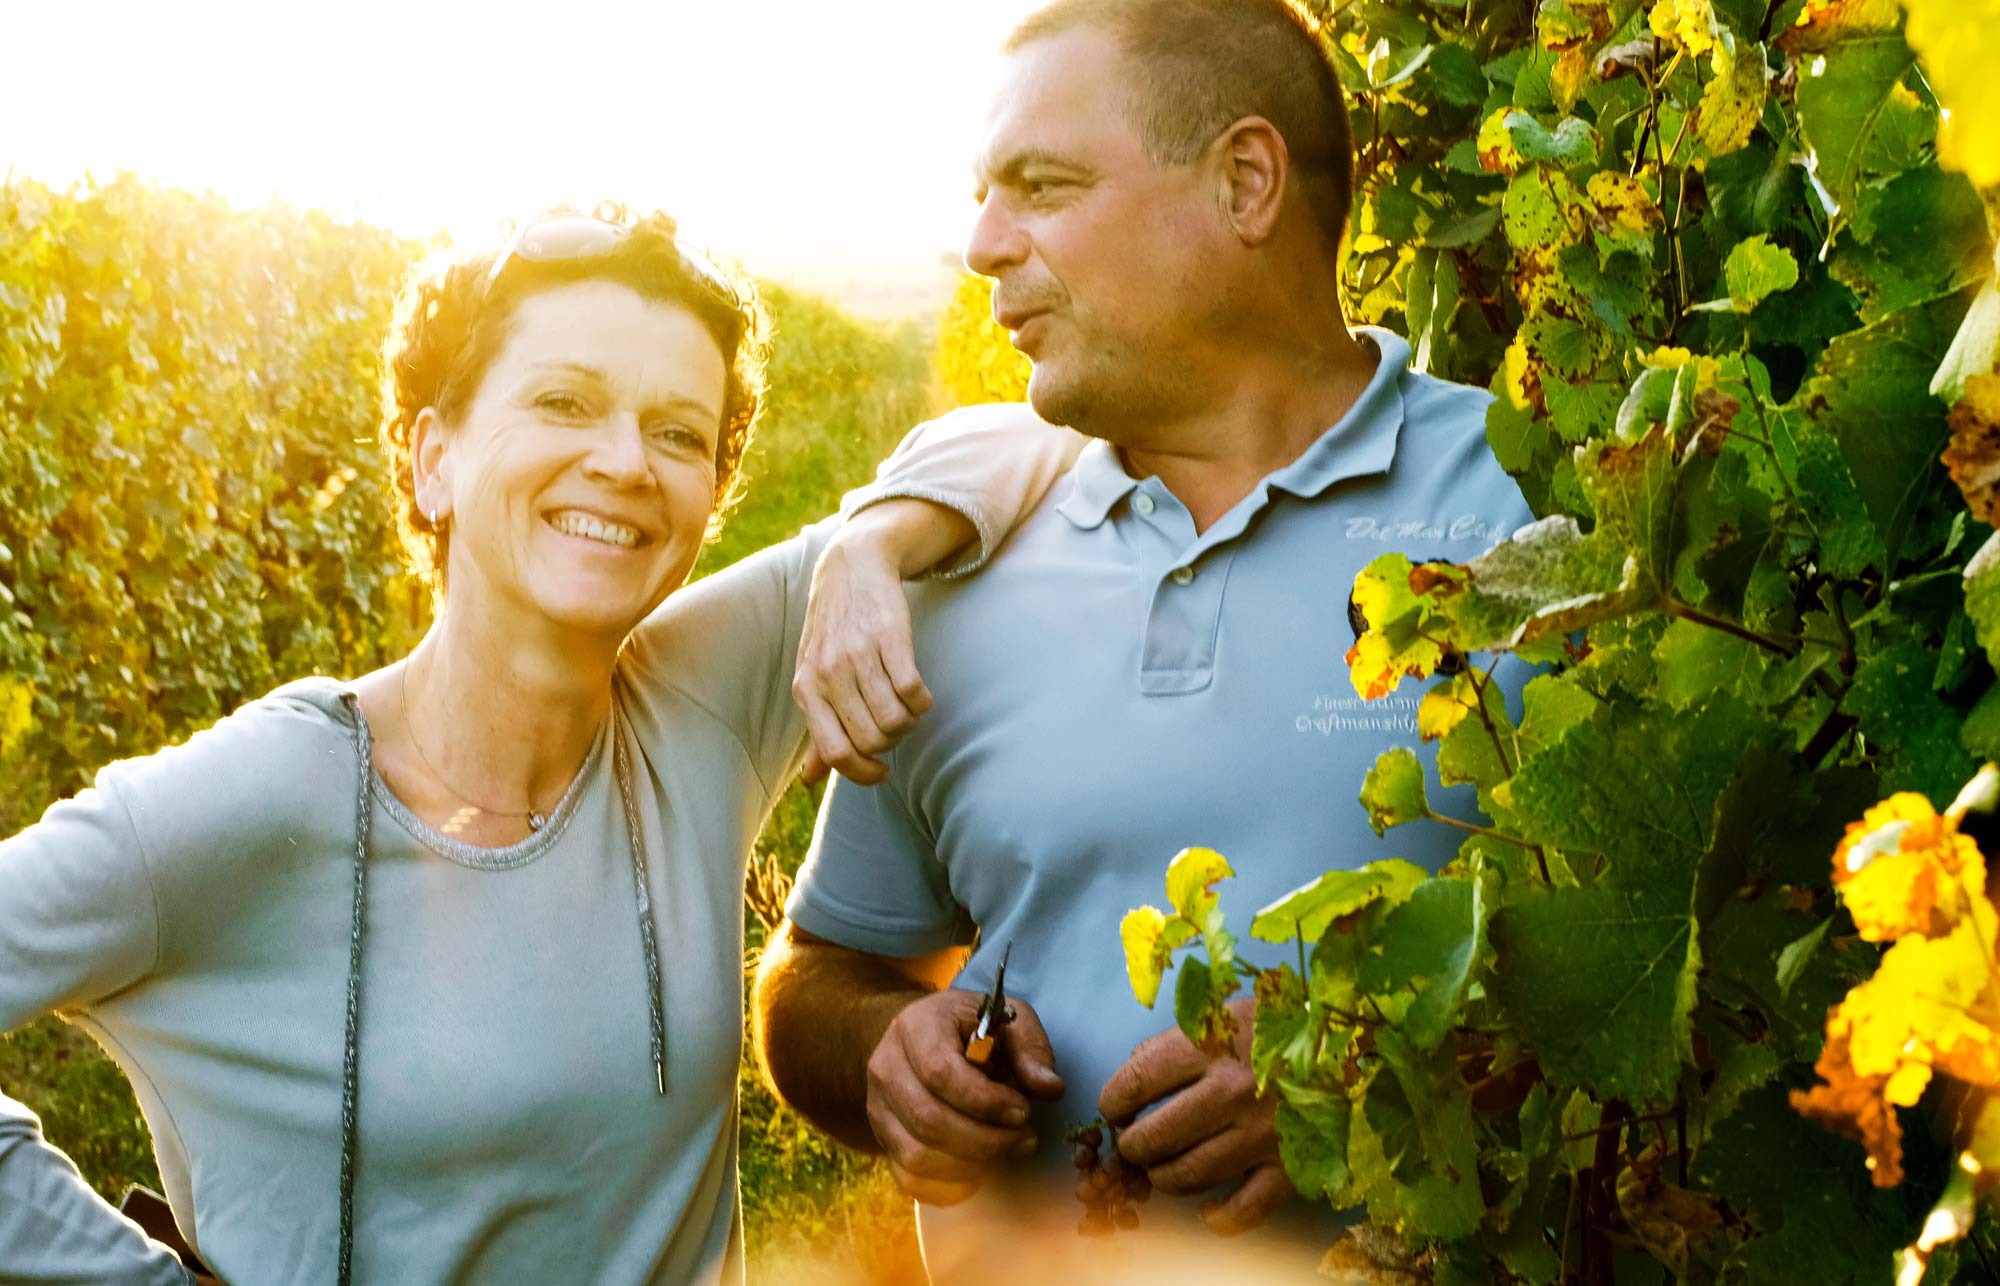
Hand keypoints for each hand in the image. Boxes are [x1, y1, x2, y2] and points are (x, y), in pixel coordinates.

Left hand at [793, 522, 934, 785]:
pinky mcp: (890, 637)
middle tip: (895, 727)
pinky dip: (922, 702)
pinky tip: (918, 694)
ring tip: (907, 710)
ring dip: (909, 723)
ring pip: (895, 720)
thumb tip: (809, 780)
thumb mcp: (813, 676)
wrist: (851, 567)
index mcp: (806, 689)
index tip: (882, 772)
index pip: (836, 752)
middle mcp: (829, 674)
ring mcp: (859, 655)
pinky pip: (913, 692)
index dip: (864, 773)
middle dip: (891, 744)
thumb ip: (816, 729)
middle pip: (872, 741)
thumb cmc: (833, 631)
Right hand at [867, 988, 1066, 1204]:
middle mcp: (886, 1067)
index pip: (941, 1074)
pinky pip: (909, 1179)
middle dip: (985, 1140)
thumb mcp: (1008, 1022)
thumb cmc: (973, 1028)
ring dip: (971, 1165)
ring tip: (1006, 1151)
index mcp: (917, 1028)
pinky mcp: (883, 1140)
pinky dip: (948, 1187)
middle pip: (928, 1120)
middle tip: (1024, 1138)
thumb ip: (1031, 1051)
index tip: (1024, 1112)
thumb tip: (1051, 1089)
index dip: (986, 1102)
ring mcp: (878, 1107)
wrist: (924, 1038)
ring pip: (917, 1155)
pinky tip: (981, 1173)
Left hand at [1097, 996, 1293, 1234]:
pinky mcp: (1289, 1167)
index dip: (1113, 1102)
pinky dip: (1217, 1218)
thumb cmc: (1274, 1026)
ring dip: (1163, 1178)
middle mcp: (1232, 1092)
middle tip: (1134, 1144)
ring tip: (1162, 1169)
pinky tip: (1205, 1210)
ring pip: (1190, 1176)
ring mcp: (1262, 1133)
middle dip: (1132, 1147)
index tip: (1115, 1109)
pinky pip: (1244, 1210)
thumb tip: (1132, 1083)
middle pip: (1155, 1138)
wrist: (1348, 1042)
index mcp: (1210, 1046)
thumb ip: (1173, 1043)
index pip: (1136, 1083)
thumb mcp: (1221, 1013)